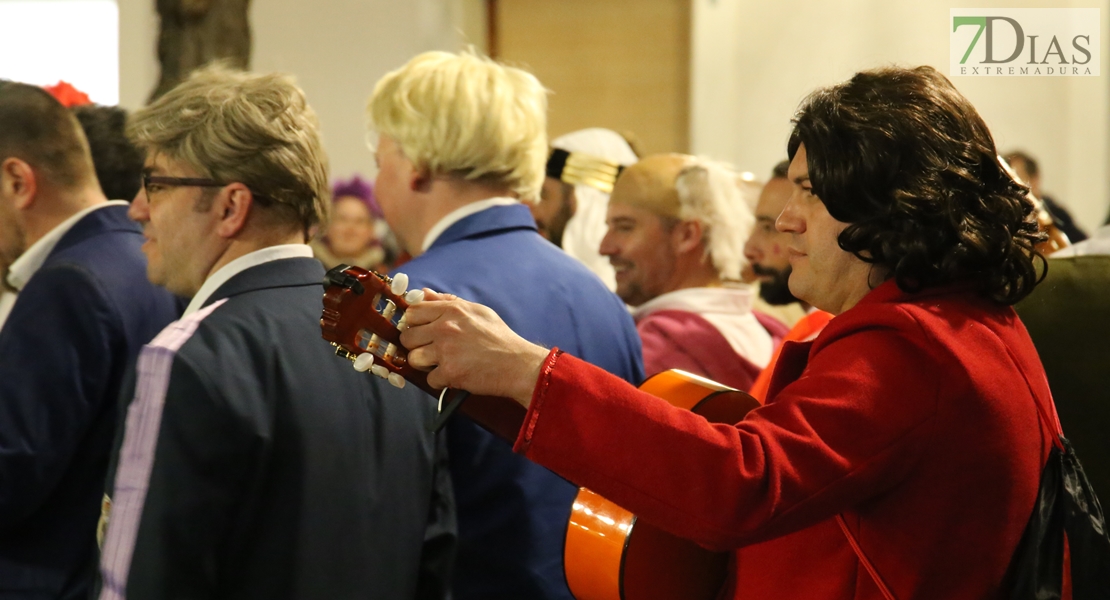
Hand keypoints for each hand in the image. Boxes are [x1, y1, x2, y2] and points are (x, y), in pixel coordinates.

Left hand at [399, 290, 550, 406]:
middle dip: (416, 345)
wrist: (517, 364)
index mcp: (452, 310)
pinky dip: (441, 381)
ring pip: (414, 358)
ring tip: (442, 363)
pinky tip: (455, 375)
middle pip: (407, 337)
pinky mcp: (450, 373)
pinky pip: (430, 379)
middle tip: (432, 350)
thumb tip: (423, 293)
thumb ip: (448, 301)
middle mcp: (446, 328)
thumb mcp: (477, 311)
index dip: (414, 323)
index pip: (413, 312)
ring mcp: (446, 351)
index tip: (422, 331)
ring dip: (425, 364)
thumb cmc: (499, 338)